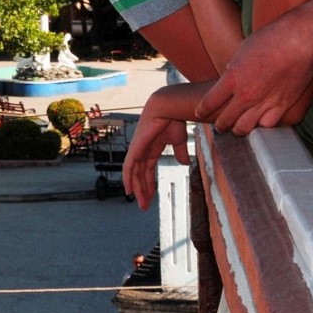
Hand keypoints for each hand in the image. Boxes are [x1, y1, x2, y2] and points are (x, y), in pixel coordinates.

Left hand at [122, 91, 190, 209]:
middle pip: (140, 174)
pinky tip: (129, 190)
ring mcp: (138, 148)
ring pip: (135, 174)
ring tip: (141, 203)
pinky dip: (128, 178)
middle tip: (144, 206)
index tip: (151, 197)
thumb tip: (184, 164)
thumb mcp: (179, 141)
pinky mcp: (136, 147)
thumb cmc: (174, 120)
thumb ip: (180, 153)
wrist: (168, 107)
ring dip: (138, 189)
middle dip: (143, 190)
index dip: (149, 183)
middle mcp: (143, 150)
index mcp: (152, 148)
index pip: (148, 169)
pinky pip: (129, 166)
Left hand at [195, 12, 312, 132]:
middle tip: (219, 126)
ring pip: (245, 128)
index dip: (202, 110)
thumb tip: (228, 75)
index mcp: (231, 79)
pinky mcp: (283, 105)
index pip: (209, 102)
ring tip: (238, 129)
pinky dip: (262, 127)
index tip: (199, 113)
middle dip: (220, 125)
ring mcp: (265, 102)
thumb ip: (233, 68)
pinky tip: (260, 125)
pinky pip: (268, 125)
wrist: (297, 41)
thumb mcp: (241, 51)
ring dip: (239, 130)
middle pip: (225, 120)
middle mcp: (245, 95)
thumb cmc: (269, 39)